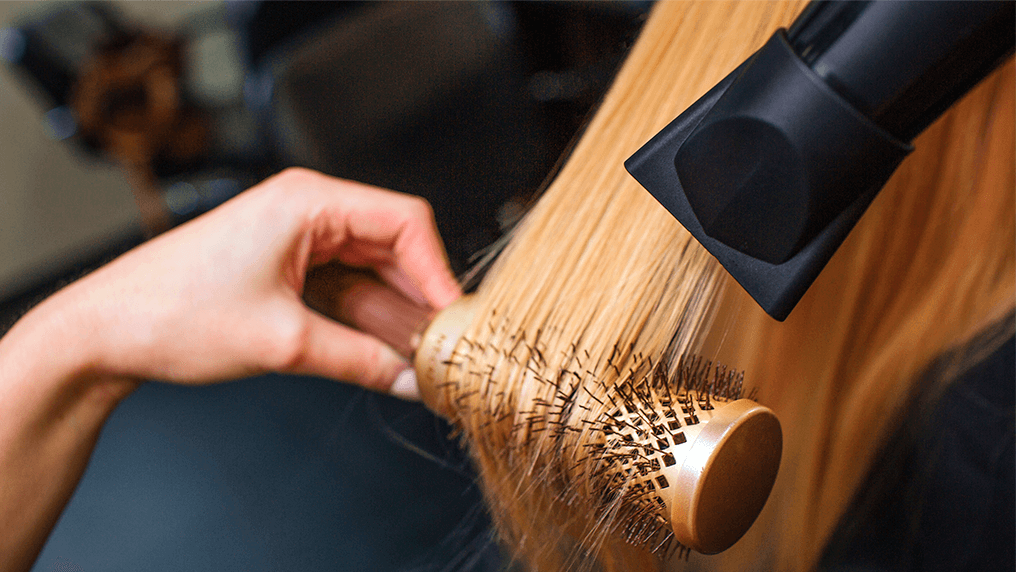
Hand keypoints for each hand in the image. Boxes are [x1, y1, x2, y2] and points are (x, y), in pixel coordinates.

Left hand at [60, 167, 460, 392]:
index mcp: (307, 201)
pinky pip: (343, 286)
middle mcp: (305, 210)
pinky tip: (382, 352)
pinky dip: (364, 318)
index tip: (453, 318)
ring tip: (418, 358)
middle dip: (418, 298)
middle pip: (392, 247)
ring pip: (370, 271)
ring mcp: (295, 237)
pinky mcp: (284, 264)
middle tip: (442, 346)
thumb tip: (409, 379)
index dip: (437, 271)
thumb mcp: (283, 343)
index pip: (404, 222)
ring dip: (393, 313)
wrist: (104, 333)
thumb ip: (359, 360)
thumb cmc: (171, 314)